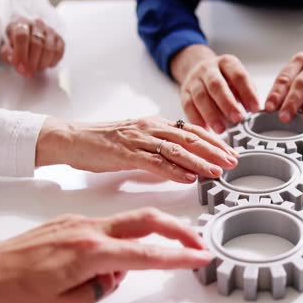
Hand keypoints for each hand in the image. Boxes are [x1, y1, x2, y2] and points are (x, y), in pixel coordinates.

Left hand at [0, 208, 212, 302]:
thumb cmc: (16, 292)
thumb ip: (100, 290)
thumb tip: (113, 276)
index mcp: (91, 252)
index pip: (146, 254)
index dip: (178, 257)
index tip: (200, 257)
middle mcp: (89, 230)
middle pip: (146, 220)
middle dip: (177, 229)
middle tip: (197, 242)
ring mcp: (80, 221)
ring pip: (126, 223)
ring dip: (142, 240)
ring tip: (118, 274)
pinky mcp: (71, 221)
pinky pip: (105, 228)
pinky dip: (116, 242)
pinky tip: (101, 264)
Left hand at [1, 17, 64, 77]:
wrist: (27, 41)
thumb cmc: (15, 45)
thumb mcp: (6, 49)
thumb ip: (7, 54)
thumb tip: (13, 59)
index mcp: (20, 23)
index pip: (22, 36)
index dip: (21, 54)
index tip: (21, 68)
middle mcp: (36, 24)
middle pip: (36, 43)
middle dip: (32, 62)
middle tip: (28, 73)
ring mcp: (50, 31)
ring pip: (49, 48)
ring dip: (42, 63)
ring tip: (36, 70)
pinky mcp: (59, 39)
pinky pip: (59, 51)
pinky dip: (53, 61)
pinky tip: (46, 65)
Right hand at [35, 116, 239, 182]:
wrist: (71, 138)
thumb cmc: (102, 142)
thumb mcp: (138, 141)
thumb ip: (160, 148)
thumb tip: (183, 161)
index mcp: (155, 124)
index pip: (191, 131)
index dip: (214, 141)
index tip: (230, 152)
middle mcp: (150, 128)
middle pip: (189, 138)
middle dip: (214, 151)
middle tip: (232, 162)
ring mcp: (138, 140)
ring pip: (175, 149)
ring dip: (199, 161)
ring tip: (216, 172)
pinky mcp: (125, 153)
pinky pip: (154, 162)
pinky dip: (173, 170)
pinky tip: (187, 178)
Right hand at [171, 45, 259, 132]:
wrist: (199, 70)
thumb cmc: (225, 80)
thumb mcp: (238, 80)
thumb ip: (246, 93)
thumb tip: (255, 110)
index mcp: (226, 63)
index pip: (238, 76)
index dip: (247, 92)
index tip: (254, 108)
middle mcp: (208, 69)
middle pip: (216, 85)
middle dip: (227, 103)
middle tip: (237, 119)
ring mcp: (194, 80)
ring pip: (200, 97)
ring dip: (211, 114)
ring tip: (221, 129)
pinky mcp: (184, 93)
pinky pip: (188, 106)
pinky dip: (196, 119)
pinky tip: (205, 129)